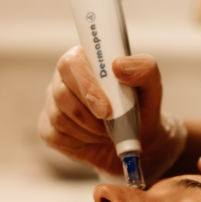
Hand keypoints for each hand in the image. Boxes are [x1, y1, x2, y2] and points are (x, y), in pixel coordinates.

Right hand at [38, 46, 185, 180]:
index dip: (86, 86)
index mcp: (84, 59)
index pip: (71, 63)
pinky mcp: (49, 128)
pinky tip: (93, 139)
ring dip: (88, 130)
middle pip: (61, 92)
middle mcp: (64, 78)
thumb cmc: (141, 106)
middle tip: (109, 122)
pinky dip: (79, 142)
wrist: (137, 139)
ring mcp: (53, 103)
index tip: (106, 108)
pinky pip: (55, 136)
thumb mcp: (151, 85)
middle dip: (88, 113)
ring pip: (59, 117)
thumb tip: (118, 66)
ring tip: (106, 130)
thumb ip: (143, 68)